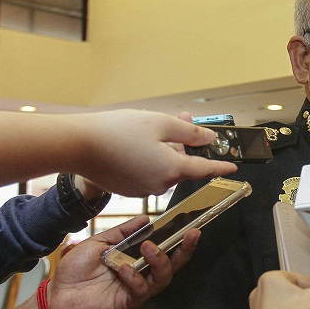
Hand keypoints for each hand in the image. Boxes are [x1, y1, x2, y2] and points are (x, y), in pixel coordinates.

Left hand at [46, 215, 197, 308]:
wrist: (55, 297)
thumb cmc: (76, 272)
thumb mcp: (99, 243)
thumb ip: (122, 233)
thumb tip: (146, 219)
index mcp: (137, 260)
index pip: (165, 249)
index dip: (180, 240)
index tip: (191, 225)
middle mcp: (142, 275)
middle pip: (173, 265)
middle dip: (185, 250)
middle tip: (191, 234)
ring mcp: (136, 290)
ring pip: (162, 278)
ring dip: (160, 261)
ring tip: (149, 247)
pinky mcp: (127, 304)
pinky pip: (140, 291)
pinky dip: (135, 278)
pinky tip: (123, 269)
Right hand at [71, 109, 236, 196]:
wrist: (76, 146)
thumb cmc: (118, 132)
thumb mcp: (161, 124)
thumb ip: (190, 133)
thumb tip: (209, 138)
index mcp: (172, 170)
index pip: (205, 169)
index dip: (221, 166)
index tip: (233, 168)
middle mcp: (160, 185)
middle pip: (181, 163)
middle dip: (184, 142)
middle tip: (181, 119)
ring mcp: (142, 189)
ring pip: (163, 166)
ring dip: (164, 148)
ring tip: (150, 126)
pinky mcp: (127, 188)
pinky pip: (146, 171)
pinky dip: (148, 158)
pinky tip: (134, 142)